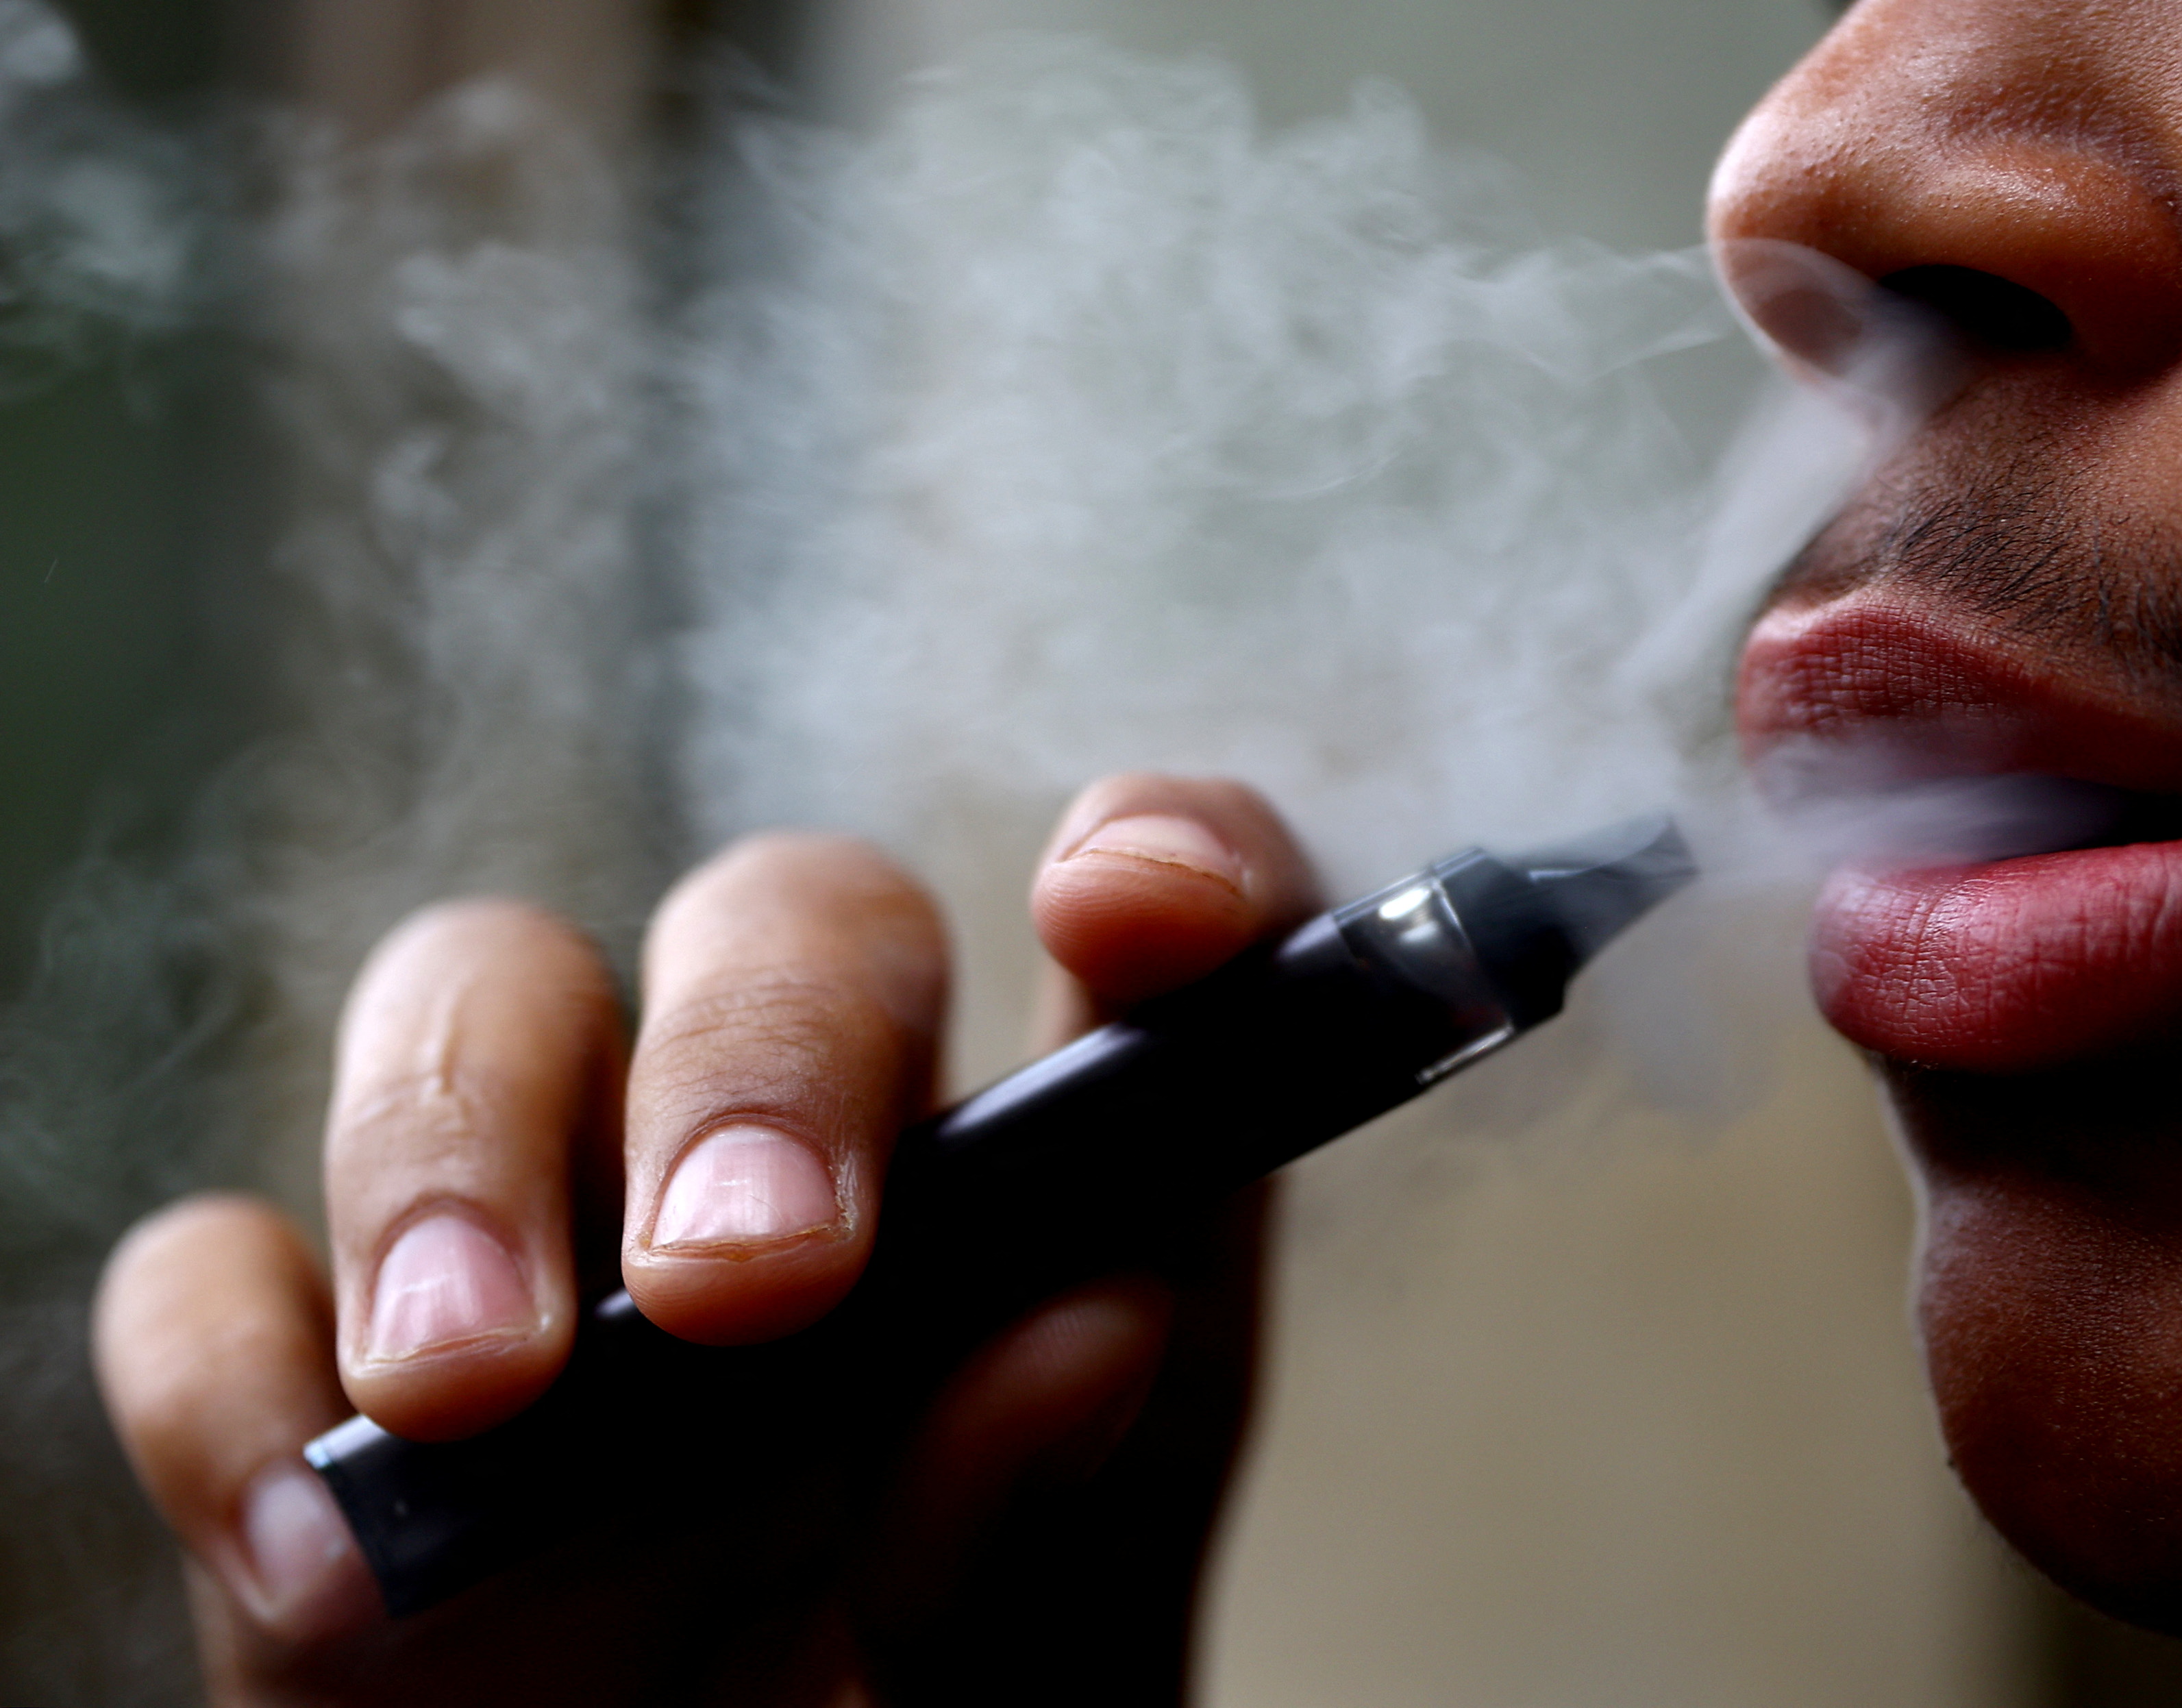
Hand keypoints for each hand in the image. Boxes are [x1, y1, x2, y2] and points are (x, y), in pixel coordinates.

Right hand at [92, 775, 1314, 1705]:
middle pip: (790, 922)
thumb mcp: (1025, 1679)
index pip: (1154, 933)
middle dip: (758, 1051)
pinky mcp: (321, 1375)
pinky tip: (321, 1547)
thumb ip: (1048, 1519)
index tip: (1119, 908)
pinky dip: (235, 1375)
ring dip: (458, 1151)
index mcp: (1050, 1212)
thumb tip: (1088, 1326)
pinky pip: (221, 1269)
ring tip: (482, 1391)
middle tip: (747, 1284)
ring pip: (486, 992)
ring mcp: (555, 1241)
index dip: (1169, 857)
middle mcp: (815, 1167)